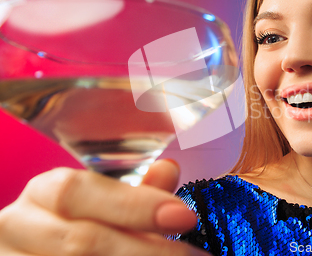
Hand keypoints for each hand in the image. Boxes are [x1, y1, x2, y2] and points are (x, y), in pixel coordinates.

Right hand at [0, 160, 211, 254]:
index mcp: (43, 192)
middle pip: (81, 241)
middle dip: (146, 250)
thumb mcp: (100, 203)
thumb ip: (134, 193)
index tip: (185, 217)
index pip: (79, 191)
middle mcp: (20, 225)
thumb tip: (170, 170)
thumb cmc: (74, 222)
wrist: (36, 248)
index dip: (135, 205)